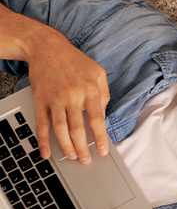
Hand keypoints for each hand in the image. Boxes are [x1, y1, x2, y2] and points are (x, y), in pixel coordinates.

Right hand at [26, 29, 109, 163]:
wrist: (47, 48)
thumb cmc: (75, 61)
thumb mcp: (98, 72)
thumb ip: (103, 94)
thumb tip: (103, 114)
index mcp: (91, 89)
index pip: (97, 119)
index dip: (101, 137)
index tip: (104, 151)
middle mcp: (73, 95)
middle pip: (78, 128)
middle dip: (83, 148)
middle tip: (86, 160)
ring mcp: (56, 99)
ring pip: (60, 129)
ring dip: (66, 147)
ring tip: (71, 157)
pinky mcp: (41, 100)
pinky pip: (42, 124)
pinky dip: (43, 140)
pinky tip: (45, 152)